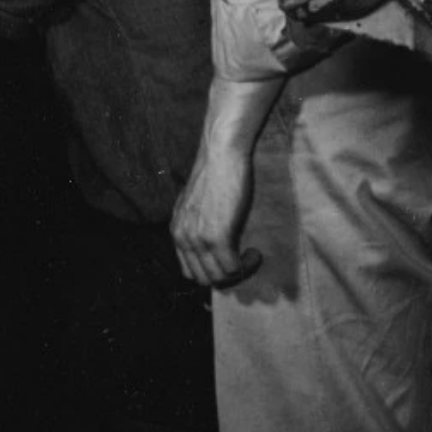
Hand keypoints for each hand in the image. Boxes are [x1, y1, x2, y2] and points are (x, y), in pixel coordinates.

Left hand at [170, 138, 260, 288]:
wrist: (220, 153)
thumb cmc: (215, 172)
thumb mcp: (196, 203)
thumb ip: (197, 223)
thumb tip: (211, 242)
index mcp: (176, 230)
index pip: (189, 271)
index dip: (211, 272)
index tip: (229, 262)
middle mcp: (182, 238)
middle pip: (202, 278)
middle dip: (225, 276)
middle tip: (243, 262)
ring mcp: (198, 239)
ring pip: (218, 277)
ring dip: (238, 273)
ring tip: (251, 256)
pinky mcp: (217, 237)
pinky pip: (233, 268)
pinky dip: (247, 266)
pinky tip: (255, 253)